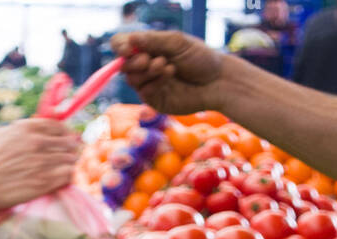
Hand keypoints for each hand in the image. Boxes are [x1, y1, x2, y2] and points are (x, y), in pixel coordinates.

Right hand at [0, 118, 81, 211]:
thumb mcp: (3, 135)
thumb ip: (23, 132)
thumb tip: (37, 133)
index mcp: (28, 128)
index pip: (58, 126)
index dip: (66, 133)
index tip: (68, 138)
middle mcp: (38, 143)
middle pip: (68, 143)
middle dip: (71, 148)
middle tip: (72, 154)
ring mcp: (42, 163)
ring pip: (70, 160)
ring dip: (70, 163)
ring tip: (68, 167)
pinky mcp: (44, 182)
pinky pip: (67, 176)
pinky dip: (67, 176)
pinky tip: (63, 179)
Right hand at [111, 30, 226, 114]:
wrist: (216, 82)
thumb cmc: (200, 58)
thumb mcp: (177, 43)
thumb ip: (154, 41)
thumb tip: (131, 39)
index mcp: (148, 48)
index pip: (122, 46)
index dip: (120, 47)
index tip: (127, 48)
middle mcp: (145, 66)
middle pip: (123, 65)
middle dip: (133, 61)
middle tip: (148, 59)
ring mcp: (149, 85)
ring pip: (132, 79)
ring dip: (147, 71)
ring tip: (166, 65)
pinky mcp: (155, 101)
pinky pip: (144, 92)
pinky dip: (155, 83)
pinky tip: (170, 75)